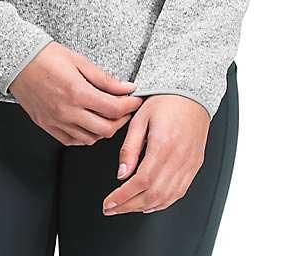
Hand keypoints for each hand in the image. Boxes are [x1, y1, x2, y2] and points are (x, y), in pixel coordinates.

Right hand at [8, 41, 143, 145]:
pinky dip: (86, 136)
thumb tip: (126, 88)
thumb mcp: (79, 60)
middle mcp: (67, 111)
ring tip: (109, 116)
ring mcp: (57, 121)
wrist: (18, 61)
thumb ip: (104, 78)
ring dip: (104, 130)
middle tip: (126, 109)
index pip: (114, 109)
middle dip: (122, 120)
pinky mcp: (47, 126)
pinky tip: (89, 124)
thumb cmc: (46, 57)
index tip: (135, 99)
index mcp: (77, 92)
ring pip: (91, 139)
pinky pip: (73, 141)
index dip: (130, 105)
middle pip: (106, 129)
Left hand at [101, 94, 208, 214]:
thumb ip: (129, 147)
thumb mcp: (139, 118)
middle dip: (129, 206)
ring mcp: (189, 164)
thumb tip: (121, 174)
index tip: (109, 203)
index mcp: (162, 145)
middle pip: (152, 195)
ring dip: (144, 207)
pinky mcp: (194, 166)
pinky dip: (163, 203)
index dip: (123, 197)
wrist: (191, 94)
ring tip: (126, 208)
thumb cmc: (165, 102)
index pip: (140, 181)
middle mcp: (178, 158)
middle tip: (112, 209)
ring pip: (166, 198)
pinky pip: (179, 192)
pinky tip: (149, 204)